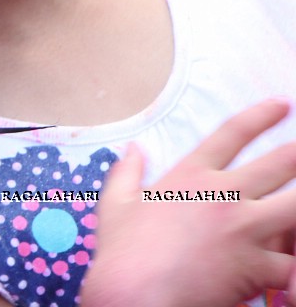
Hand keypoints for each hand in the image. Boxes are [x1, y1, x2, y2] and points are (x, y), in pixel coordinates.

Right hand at [81, 99, 295, 306]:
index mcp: (190, 176)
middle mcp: (223, 195)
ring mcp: (245, 229)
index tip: (281, 105)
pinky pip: (292, 261)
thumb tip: (133, 149)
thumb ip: (126, 172)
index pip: (231, 134)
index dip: (260, 116)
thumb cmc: (122, 252)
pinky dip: (294, 262)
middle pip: (280, 163)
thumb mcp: (115, 204)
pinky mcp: (259, 265)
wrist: (136, 294)